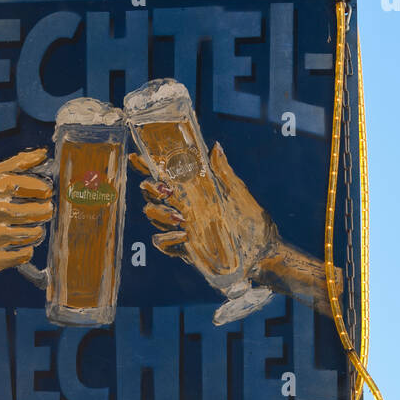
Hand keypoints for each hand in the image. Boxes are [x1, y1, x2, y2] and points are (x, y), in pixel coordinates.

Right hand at [0, 149, 53, 305]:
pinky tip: (22, 246)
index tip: (46, 192)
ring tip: (35, 229)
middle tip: (46, 211)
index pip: (17, 183)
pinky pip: (22, 255)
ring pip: (28, 233)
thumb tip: (42, 154)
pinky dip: (26, 251)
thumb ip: (13, 166)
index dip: (38, 187)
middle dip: (42, 211)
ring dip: (36, 231)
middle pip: (27, 211)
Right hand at [131, 142, 341, 315]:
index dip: (148, 166)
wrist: (261, 253)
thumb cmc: (252, 221)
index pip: (167, 176)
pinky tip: (182, 235)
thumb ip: (223, 172)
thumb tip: (215, 146)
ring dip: (160, 214)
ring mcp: (183, 229)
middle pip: (153, 196)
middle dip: (151, 190)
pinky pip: (164, 243)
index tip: (137, 157)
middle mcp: (185, 209)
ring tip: (179, 217)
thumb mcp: (237, 193)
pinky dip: (167, 239)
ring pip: (155, 218)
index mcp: (195, 192)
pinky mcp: (186, 249)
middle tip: (163, 189)